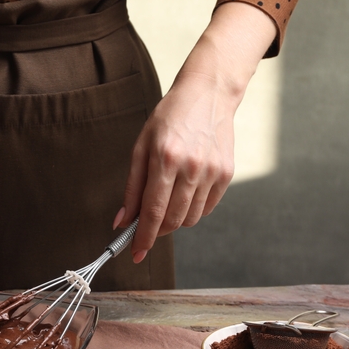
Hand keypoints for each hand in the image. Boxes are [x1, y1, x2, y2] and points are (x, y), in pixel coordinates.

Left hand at [115, 70, 235, 263]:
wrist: (208, 94)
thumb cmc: (169, 119)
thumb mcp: (141, 147)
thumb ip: (132, 188)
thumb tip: (122, 222)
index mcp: (165, 158)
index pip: (152, 211)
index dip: (143, 237)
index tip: (135, 254)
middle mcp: (192, 167)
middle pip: (172, 220)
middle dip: (156, 231)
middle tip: (146, 227)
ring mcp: (213, 172)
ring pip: (190, 219)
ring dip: (174, 221)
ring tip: (167, 201)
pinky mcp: (227, 174)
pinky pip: (206, 208)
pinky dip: (192, 210)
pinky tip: (185, 192)